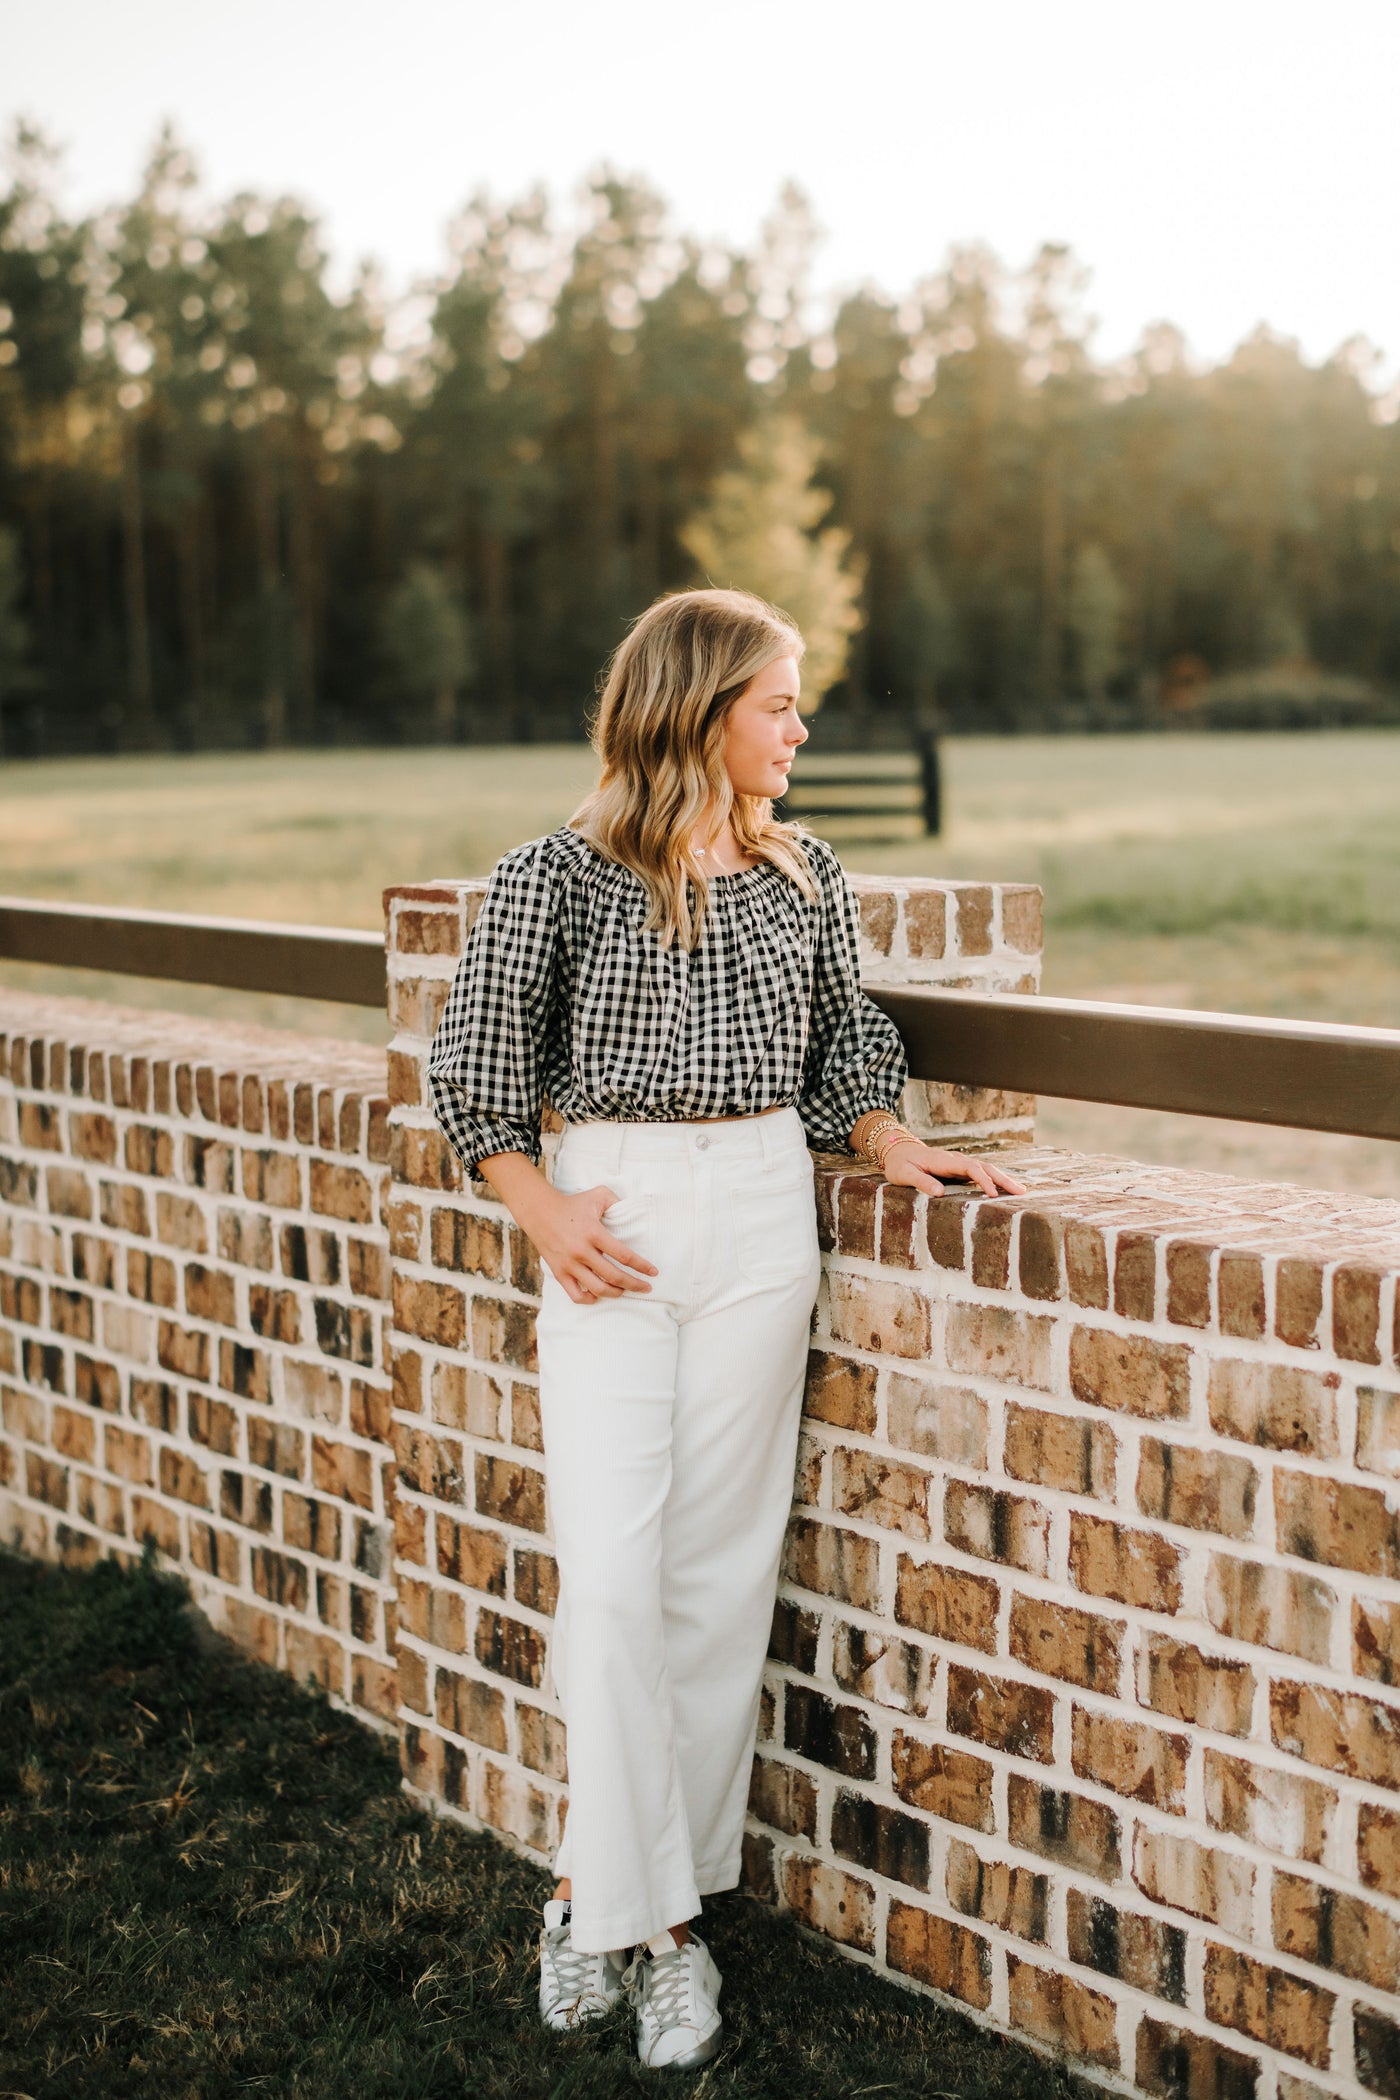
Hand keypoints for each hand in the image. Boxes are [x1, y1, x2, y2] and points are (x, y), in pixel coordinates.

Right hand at [526, 1182, 657, 1304]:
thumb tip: (633, 1210)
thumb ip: (617, 1201)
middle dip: (634, 1284)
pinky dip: (589, 1299)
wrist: (539, 1212)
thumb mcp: (597, 1195)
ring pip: (597, 1288)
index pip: (623, 1255)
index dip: (641, 1266)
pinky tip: (599, 1296)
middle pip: (614, 1276)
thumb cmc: (571, 1204)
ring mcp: (569, 1264)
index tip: (653, 1272)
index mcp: (594, 1233)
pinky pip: (575, 1295)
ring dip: (615, 1293)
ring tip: (624, 1291)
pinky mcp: (559, 1272)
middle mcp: (582, 1251)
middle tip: (646, 1287)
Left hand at [879, 1139, 1026, 1199]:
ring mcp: (958, 1163)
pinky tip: (1005, 1187)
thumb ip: (921, 1182)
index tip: (993, 1194)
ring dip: (1003, 1178)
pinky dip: (995, 1178)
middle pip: (984, 1167)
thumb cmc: (900, 1165)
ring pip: (985, 1169)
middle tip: (1022, 1191)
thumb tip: (940, 1194)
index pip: (970, 1168)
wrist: (897, 1151)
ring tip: (1022, 1190)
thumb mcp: (904, 1174)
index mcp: (944, 1161)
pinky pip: (980, 1172)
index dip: (983, 1180)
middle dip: (1003, 1179)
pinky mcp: (959, 1168)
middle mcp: (955, 1160)